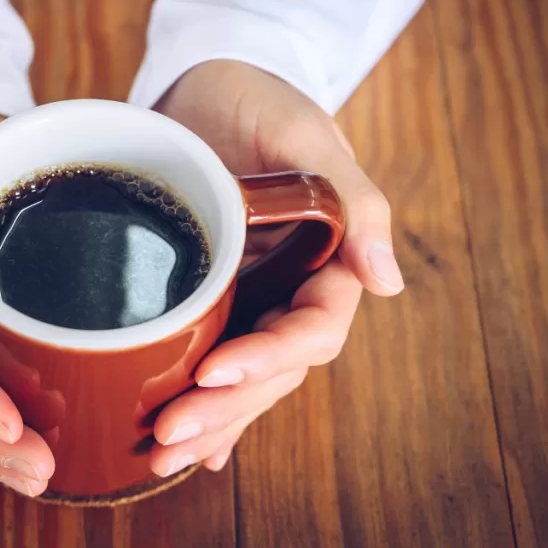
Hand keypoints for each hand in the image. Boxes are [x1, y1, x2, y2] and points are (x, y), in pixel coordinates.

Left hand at [148, 60, 404, 474]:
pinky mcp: (213, 302)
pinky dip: (206, 406)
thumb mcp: (303, 134)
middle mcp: (293, 291)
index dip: (267, 357)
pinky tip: (187, 448)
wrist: (206, 91)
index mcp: (329, 261)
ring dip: (210, 421)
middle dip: (227, 407)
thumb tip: (387, 283)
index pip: (312, 329)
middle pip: (273, 369)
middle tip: (170, 433)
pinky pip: (215, 361)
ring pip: (243, 378)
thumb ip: (352, 201)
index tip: (214, 373)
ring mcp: (254, 301)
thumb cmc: (259, 100)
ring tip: (160, 456)